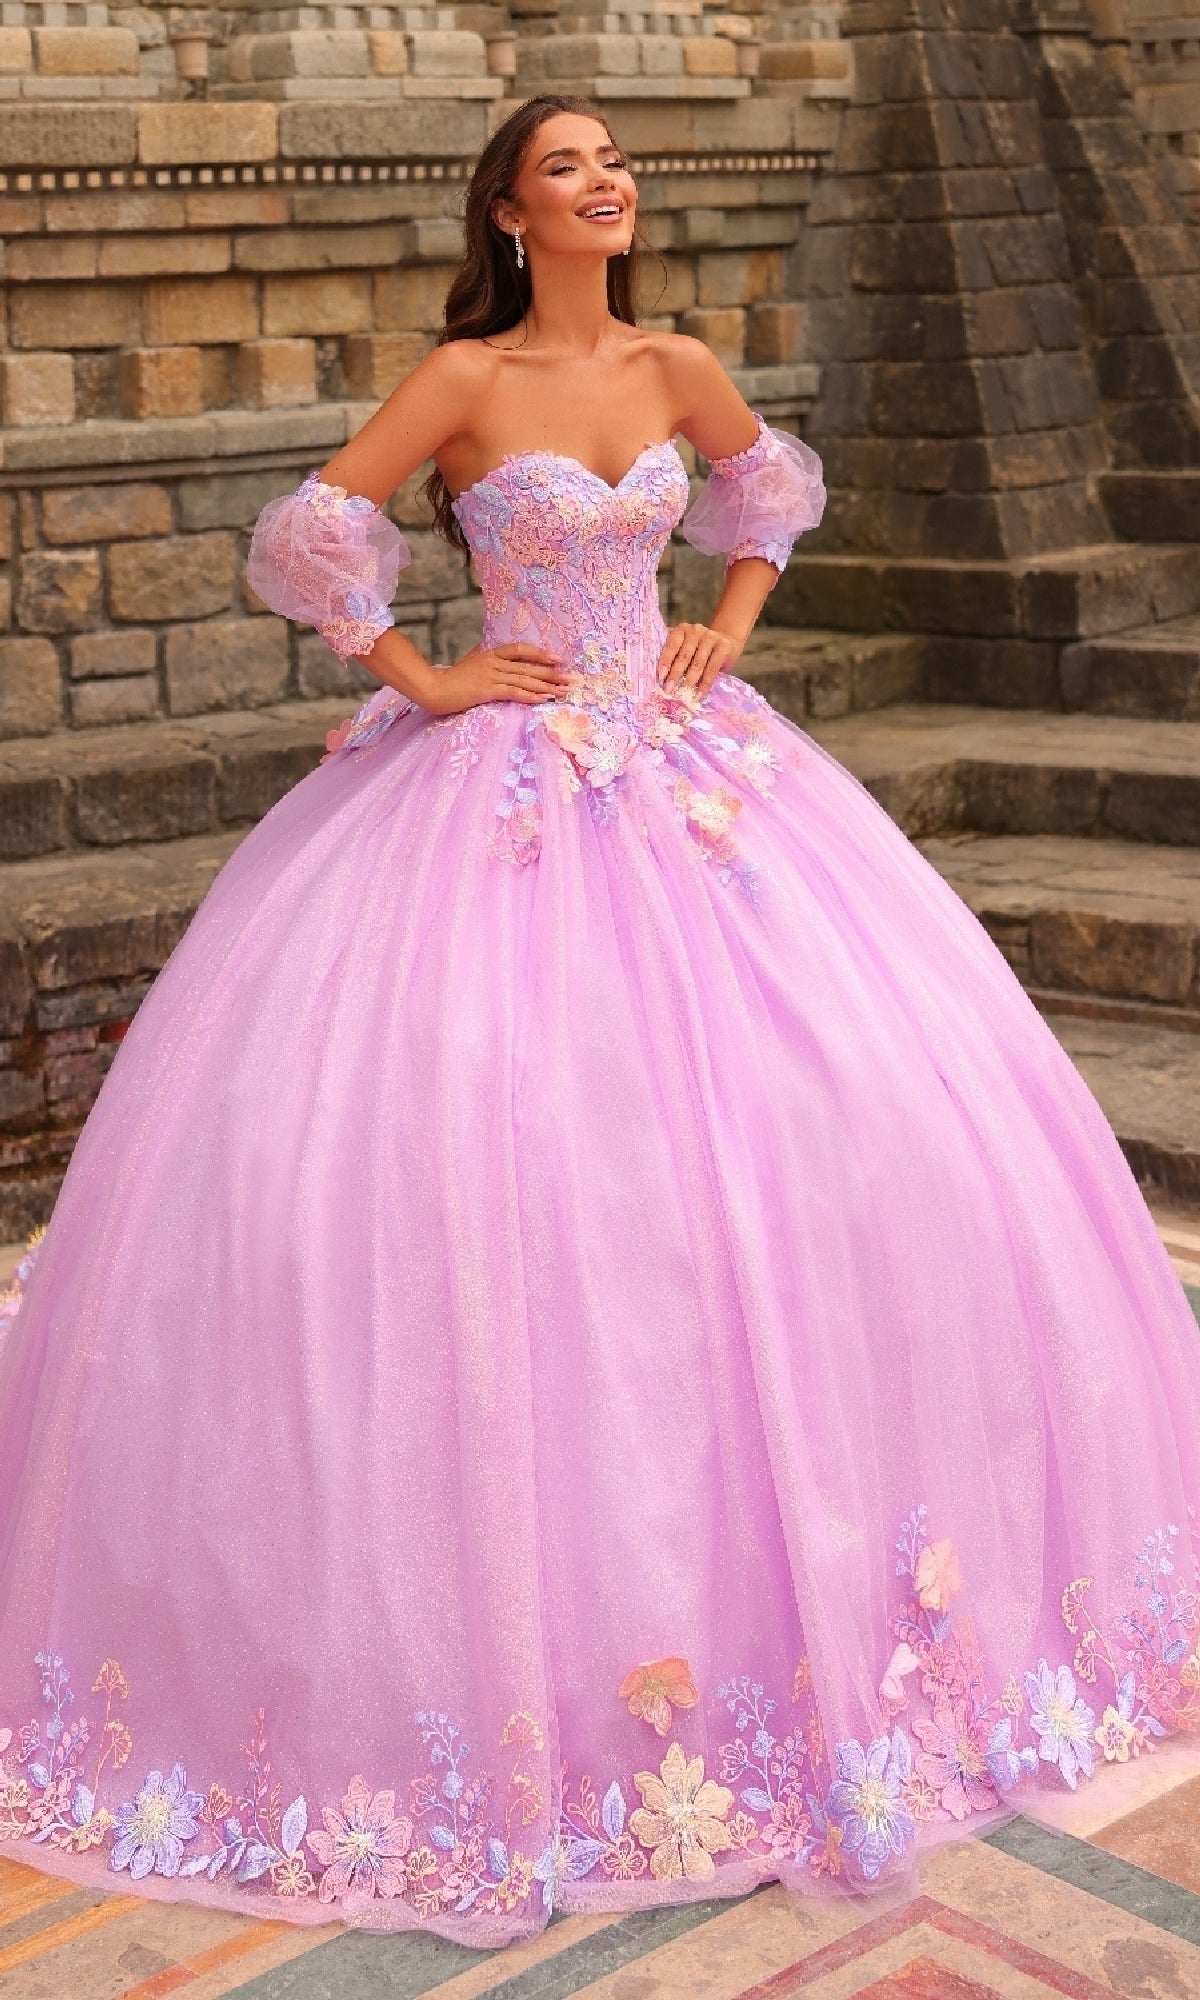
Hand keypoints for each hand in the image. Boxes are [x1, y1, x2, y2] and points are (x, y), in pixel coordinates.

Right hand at [418, 644, 569, 716]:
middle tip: (571, 678)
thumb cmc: (450, 680)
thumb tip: (498, 658)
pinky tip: (544, 699)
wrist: (433, 688)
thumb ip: (485, 660)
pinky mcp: (487, 690)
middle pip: (528, 666)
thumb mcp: (470, 664)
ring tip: (563, 691)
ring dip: (546, 686)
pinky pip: (514, 692)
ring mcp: (491, 675)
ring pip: (525, 679)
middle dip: (551, 673)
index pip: (520, 650)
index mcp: (490, 654)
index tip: (558, 659)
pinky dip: (531, 695)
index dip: (540, 654)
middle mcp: (493, 662)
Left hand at [657, 624, 738, 697]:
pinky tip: (699, 694)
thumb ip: (673, 655)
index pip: (672, 645)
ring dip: (690, 680)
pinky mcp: (724, 646)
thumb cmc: (698, 649)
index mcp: (682, 629)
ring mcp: (711, 637)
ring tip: (684, 693)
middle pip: (684, 655)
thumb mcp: (684, 647)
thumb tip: (659, 676)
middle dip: (676, 674)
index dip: (666, 661)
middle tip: (669, 689)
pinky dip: (705, 684)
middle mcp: (696, 630)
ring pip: (698, 663)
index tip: (661, 676)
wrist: (726, 642)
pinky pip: (712, 668)